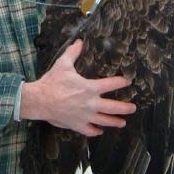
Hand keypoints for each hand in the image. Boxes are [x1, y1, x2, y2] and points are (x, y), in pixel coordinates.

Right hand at [20, 40, 135, 136]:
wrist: (40, 100)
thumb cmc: (52, 82)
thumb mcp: (63, 64)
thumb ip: (73, 53)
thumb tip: (80, 41)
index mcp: (89, 88)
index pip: (111, 84)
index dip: (121, 82)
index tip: (127, 82)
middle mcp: (91, 103)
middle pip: (113, 107)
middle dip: (125, 108)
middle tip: (133, 108)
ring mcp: (85, 116)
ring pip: (104, 121)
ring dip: (115, 122)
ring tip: (122, 123)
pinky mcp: (76, 124)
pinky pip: (89, 130)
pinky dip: (95, 131)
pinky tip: (99, 131)